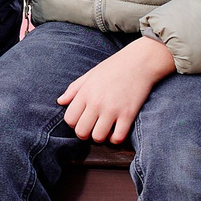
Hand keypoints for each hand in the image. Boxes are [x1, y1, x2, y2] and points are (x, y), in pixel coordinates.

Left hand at [57, 37, 177, 143]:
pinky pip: (118, 137)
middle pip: (81, 132)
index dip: (74, 123)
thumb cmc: (114, 67)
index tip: (82, 120)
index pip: (69, 119)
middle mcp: (96, 103)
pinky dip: (116, 139)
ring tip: (105, 130)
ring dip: (101, 137)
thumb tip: (60, 101)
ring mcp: (112, 110)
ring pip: (98, 137)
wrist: (140, 61)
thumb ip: (74, 89)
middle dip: (85, 133)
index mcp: (85, 93)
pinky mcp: (128, 114)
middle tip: (92, 128)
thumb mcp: (90, 74)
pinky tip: (117, 131)